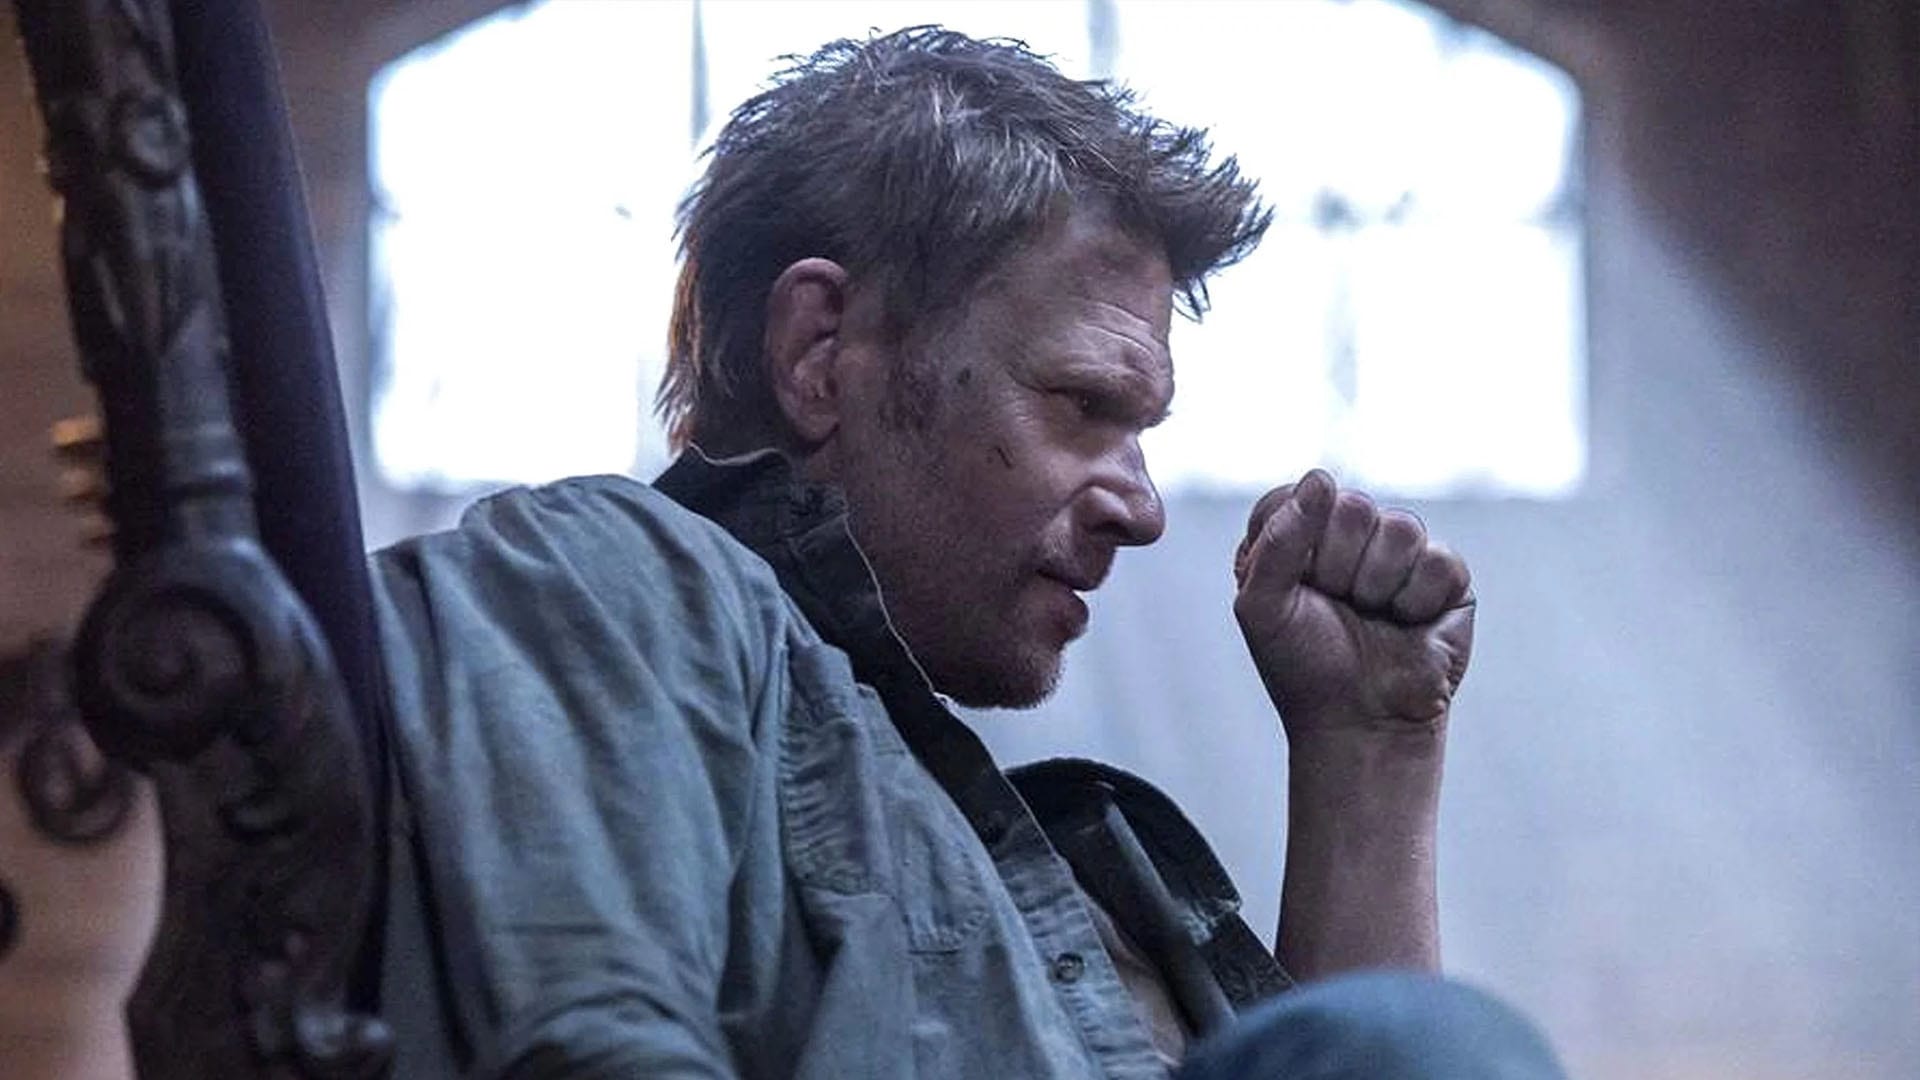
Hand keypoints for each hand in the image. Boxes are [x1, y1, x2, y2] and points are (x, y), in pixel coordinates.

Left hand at [1233, 469, 1473, 733]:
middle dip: (1339, 568)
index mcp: (1298, 534)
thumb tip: (1322, 478)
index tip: (1295, 587)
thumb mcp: (1263, 606)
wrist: (1361, 722)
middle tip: (1339, 607)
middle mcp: (1349, 535)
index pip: (1298, 495)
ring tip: (1373, 617)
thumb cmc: (1305, 667)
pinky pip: (1439, 560)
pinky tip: (1408, 624)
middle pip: (1352, 507)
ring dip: (1378, 587)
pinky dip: (1416, 603)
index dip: (1296, 544)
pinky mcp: (1446, 576)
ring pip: (1401, 528)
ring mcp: (1400, 552)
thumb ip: (1278, 539)